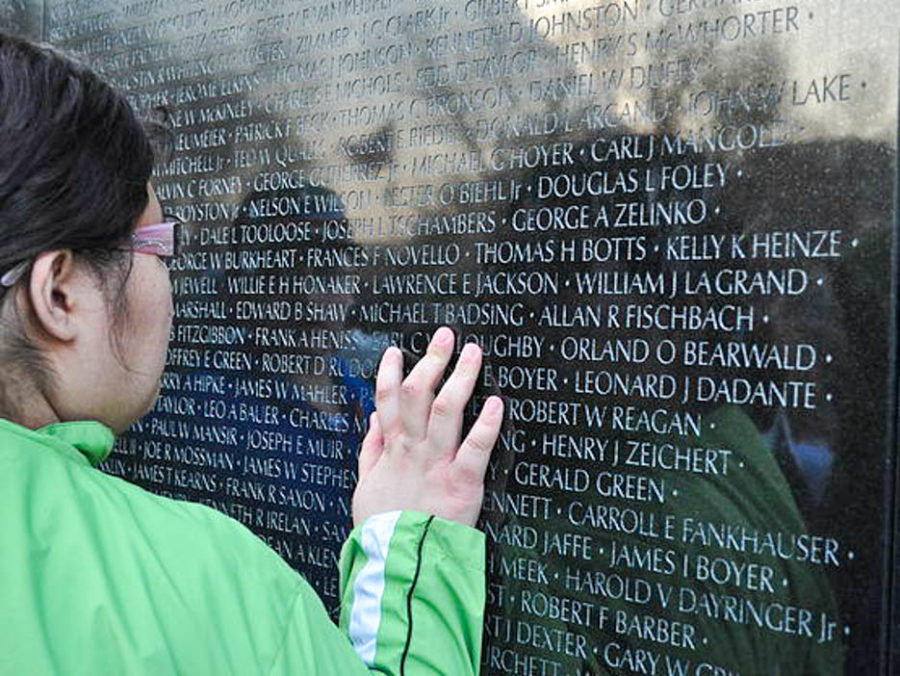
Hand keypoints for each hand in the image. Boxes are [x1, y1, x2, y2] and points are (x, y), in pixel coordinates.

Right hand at [352, 327, 503, 526]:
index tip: (396, 351)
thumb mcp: (365, 488)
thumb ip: (370, 451)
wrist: (399, 566)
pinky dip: (487, 424)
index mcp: (391, 451)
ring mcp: (436, 464)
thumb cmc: (382, 530)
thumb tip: (374, 421)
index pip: (386, 401)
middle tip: (445, 335)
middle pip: (418, 395)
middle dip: (432, 361)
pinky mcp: (461, 484)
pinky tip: (496, 402)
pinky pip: (476, 449)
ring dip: (461, 377)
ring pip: (447, 411)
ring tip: (472, 352)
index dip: (390, 373)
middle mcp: (412, 451)